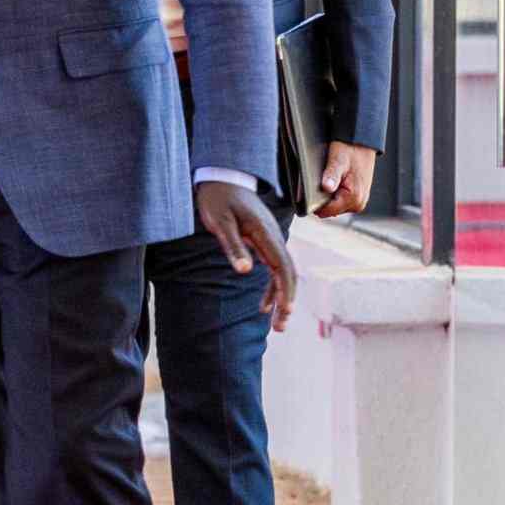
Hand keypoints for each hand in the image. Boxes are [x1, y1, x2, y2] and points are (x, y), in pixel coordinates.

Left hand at [195, 179, 298, 332]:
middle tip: (281, 327)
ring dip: (281, 298)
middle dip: (286, 301)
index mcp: (265, 234)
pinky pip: (273, 268)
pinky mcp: (262, 241)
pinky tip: (264, 305)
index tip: (285, 312)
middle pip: (287, 274)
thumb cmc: (217, 199)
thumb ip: (233, 246)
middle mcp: (273, 238)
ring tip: (276, 324)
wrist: (221, 177)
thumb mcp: (219, 222)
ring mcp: (270, 240)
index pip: (283, 267)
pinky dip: (271, 288)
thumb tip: (245, 271)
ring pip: (282, 273)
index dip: (286, 291)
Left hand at [311, 141, 376, 219]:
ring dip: (327, 196)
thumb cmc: (350, 150)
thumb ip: (331, 175)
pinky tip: (331, 181)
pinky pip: (339, 201)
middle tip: (319, 182)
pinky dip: (333, 194)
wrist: (362, 143)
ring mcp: (358, 202)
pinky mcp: (357, 198)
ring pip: (333, 207)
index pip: (325, 211)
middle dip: (320, 199)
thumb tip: (326, 188)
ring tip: (327, 180)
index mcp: (354, 197)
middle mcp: (358, 203)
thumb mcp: (337, 160)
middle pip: (329, 210)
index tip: (307, 192)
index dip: (313, 203)